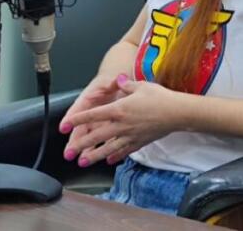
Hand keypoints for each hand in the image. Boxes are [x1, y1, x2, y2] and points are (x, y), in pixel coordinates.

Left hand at [61, 76, 183, 166]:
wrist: (177, 113)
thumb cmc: (159, 97)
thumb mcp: (141, 86)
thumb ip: (126, 84)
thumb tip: (118, 79)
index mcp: (119, 109)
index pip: (93, 115)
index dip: (78, 120)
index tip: (65, 126)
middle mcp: (122, 125)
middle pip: (97, 136)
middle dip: (81, 144)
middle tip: (69, 153)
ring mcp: (131, 135)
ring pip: (109, 148)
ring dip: (95, 156)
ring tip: (83, 162)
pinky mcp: (140, 142)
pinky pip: (125, 150)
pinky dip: (116, 156)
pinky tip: (109, 161)